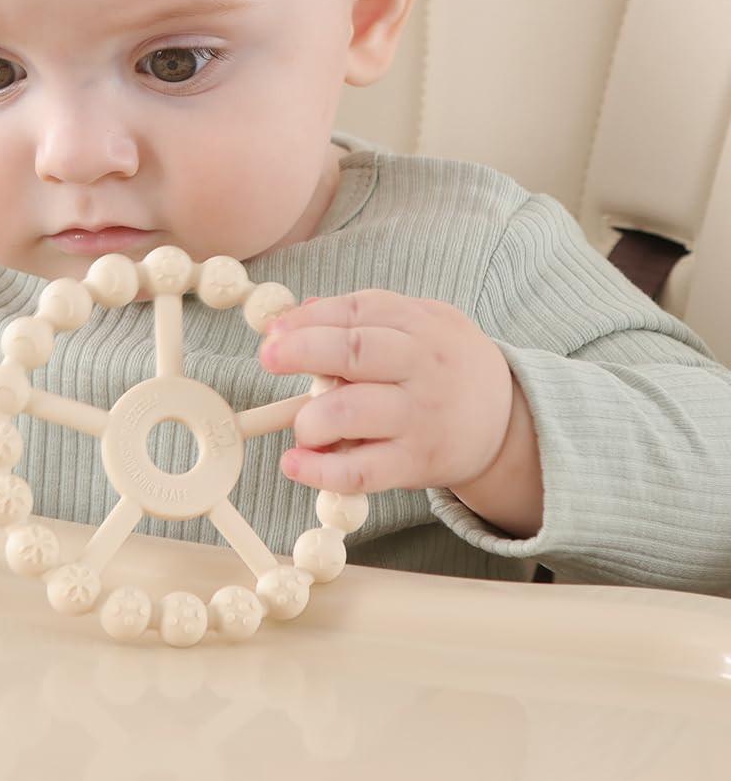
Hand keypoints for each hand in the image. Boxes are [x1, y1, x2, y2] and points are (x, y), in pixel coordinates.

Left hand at [257, 289, 514, 495]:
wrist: (512, 422)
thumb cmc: (448, 366)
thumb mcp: (423, 324)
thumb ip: (367, 314)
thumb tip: (301, 310)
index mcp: (420, 325)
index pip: (356, 311)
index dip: (308, 319)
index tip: (275, 331)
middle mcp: (421, 368)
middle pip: (354, 351)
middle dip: (302, 351)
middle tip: (269, 358)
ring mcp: (418, 417)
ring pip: (351, 411)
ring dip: (311, 417)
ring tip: (303, 426)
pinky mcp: (415, 462)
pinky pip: (361, 471)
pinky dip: (320, 471)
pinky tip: (294, 464)